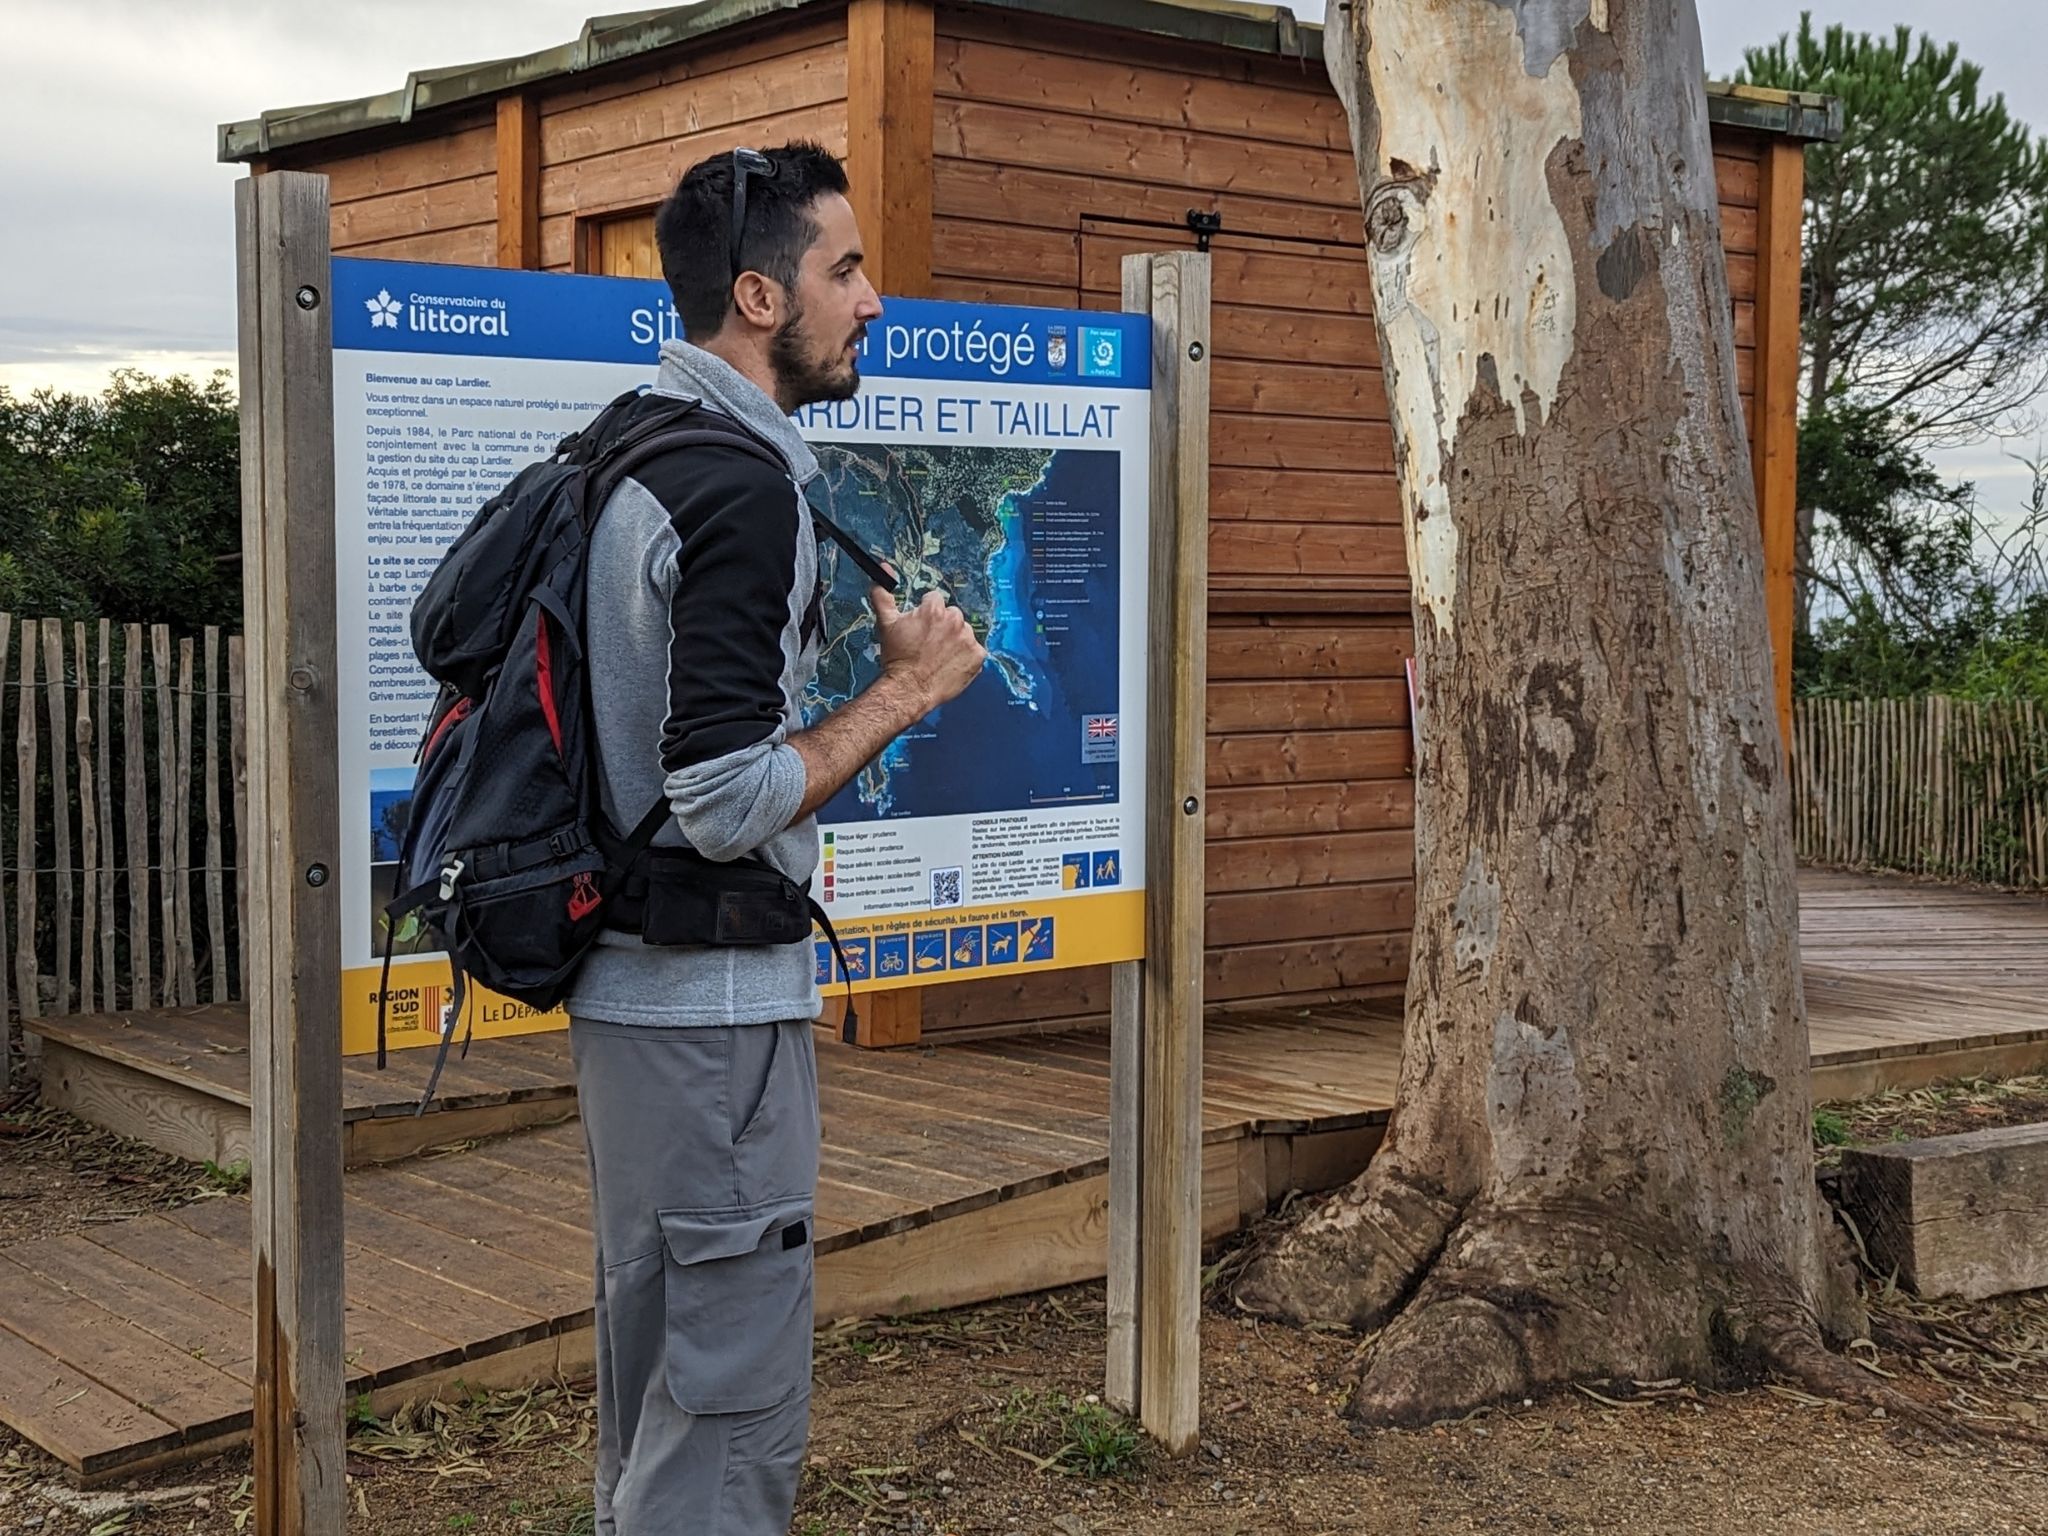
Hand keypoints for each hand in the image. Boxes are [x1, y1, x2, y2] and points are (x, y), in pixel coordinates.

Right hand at [873, 586, 984, 711]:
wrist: (909, 689)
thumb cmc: (897, 658)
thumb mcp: (886, 623)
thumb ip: (884, 594)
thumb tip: (883, 569)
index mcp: (934, 609)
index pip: (935, 600)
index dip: (926, 614)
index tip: (921, 628)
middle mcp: (955, 621)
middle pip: (951, 615)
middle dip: (942, 627)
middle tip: (929, 644)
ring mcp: (968, 639)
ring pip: (964, 633)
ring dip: (955, 641)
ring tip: (939, 656)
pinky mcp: (977, 656)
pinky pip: (975, 651)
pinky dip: (965, 657)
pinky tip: (950, 664)